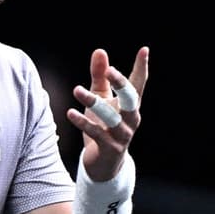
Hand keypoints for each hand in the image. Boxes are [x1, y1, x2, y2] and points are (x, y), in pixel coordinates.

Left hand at [67, 46, 148, 180]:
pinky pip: (97, 134)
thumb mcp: (100, 98)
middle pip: (131, 99)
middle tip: (110, 70)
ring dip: (93, 103)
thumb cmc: (103, 125)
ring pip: (111, 117)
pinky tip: (70, 112)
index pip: (138, 84)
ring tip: (77, 90)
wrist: (103, 163)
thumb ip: (100, 76)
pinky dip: (83, 123)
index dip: (142, 67)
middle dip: (121, 84)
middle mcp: (131, 119)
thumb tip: (100, 50)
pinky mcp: (110, 147)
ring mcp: (122, 134)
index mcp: (131, 105)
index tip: (144, 50)